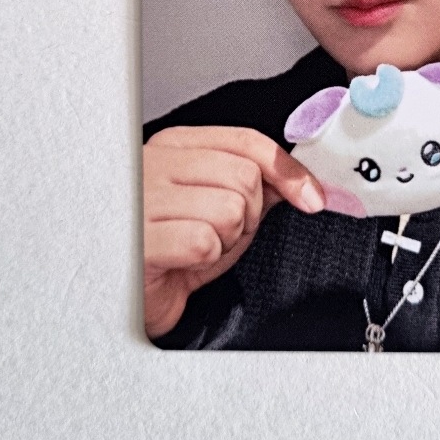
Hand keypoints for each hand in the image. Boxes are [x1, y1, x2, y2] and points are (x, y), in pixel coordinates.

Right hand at [143, 125, 324, 338]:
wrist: (127, 298)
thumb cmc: (169, 250)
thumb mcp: (217, 207)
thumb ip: (253, 185)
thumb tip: (298, 179)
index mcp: (175, 145)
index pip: (246, 141)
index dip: (287, 170)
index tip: (312, 196)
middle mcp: (155, 162)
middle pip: (245, 177)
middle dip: (249, 215)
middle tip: (221, 234)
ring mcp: (142, 198)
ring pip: (231, 209)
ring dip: (227, 240)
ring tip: (198, 248)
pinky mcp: (139, 237)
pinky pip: (204, 241)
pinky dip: (205, 259)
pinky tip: (183, 261)